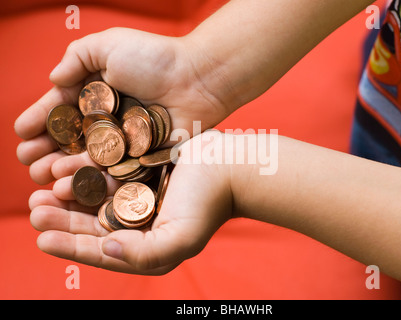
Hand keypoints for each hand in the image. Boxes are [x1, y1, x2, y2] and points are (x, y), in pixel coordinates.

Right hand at [15, 27, 233, 184]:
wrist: (196, 79)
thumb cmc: (154, 59)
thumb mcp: (108, 45)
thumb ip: (76, 58)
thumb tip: (53, 80)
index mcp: (98, 94)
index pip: (63, 110)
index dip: (41, 121)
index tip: (22, 132)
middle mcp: (108, 120)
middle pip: (71, 140)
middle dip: (47, 150)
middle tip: (29, 161)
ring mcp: (125, 142)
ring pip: (88, 159)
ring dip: (63, 169)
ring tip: (43, 175)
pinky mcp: (142, 158)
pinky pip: (114, 171)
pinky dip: (93, 179)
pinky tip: (74, 185)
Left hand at [29, 132, 232, 273]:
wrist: (229, 166)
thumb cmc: (209, 203)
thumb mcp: (181, 238)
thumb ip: (144, 254)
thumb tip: (104, 249)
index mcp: (145, 247)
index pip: (101, 252)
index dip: (70, 247)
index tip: (42, 238)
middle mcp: (137, 225)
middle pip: (90, 226)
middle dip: (61, 220)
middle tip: (35, 208)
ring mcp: (135, 197)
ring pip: (92, 201)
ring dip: (67, 197)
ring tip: (41, 191)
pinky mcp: (136, 173)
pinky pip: (104, 176)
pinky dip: (83, 173)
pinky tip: (65, 167)